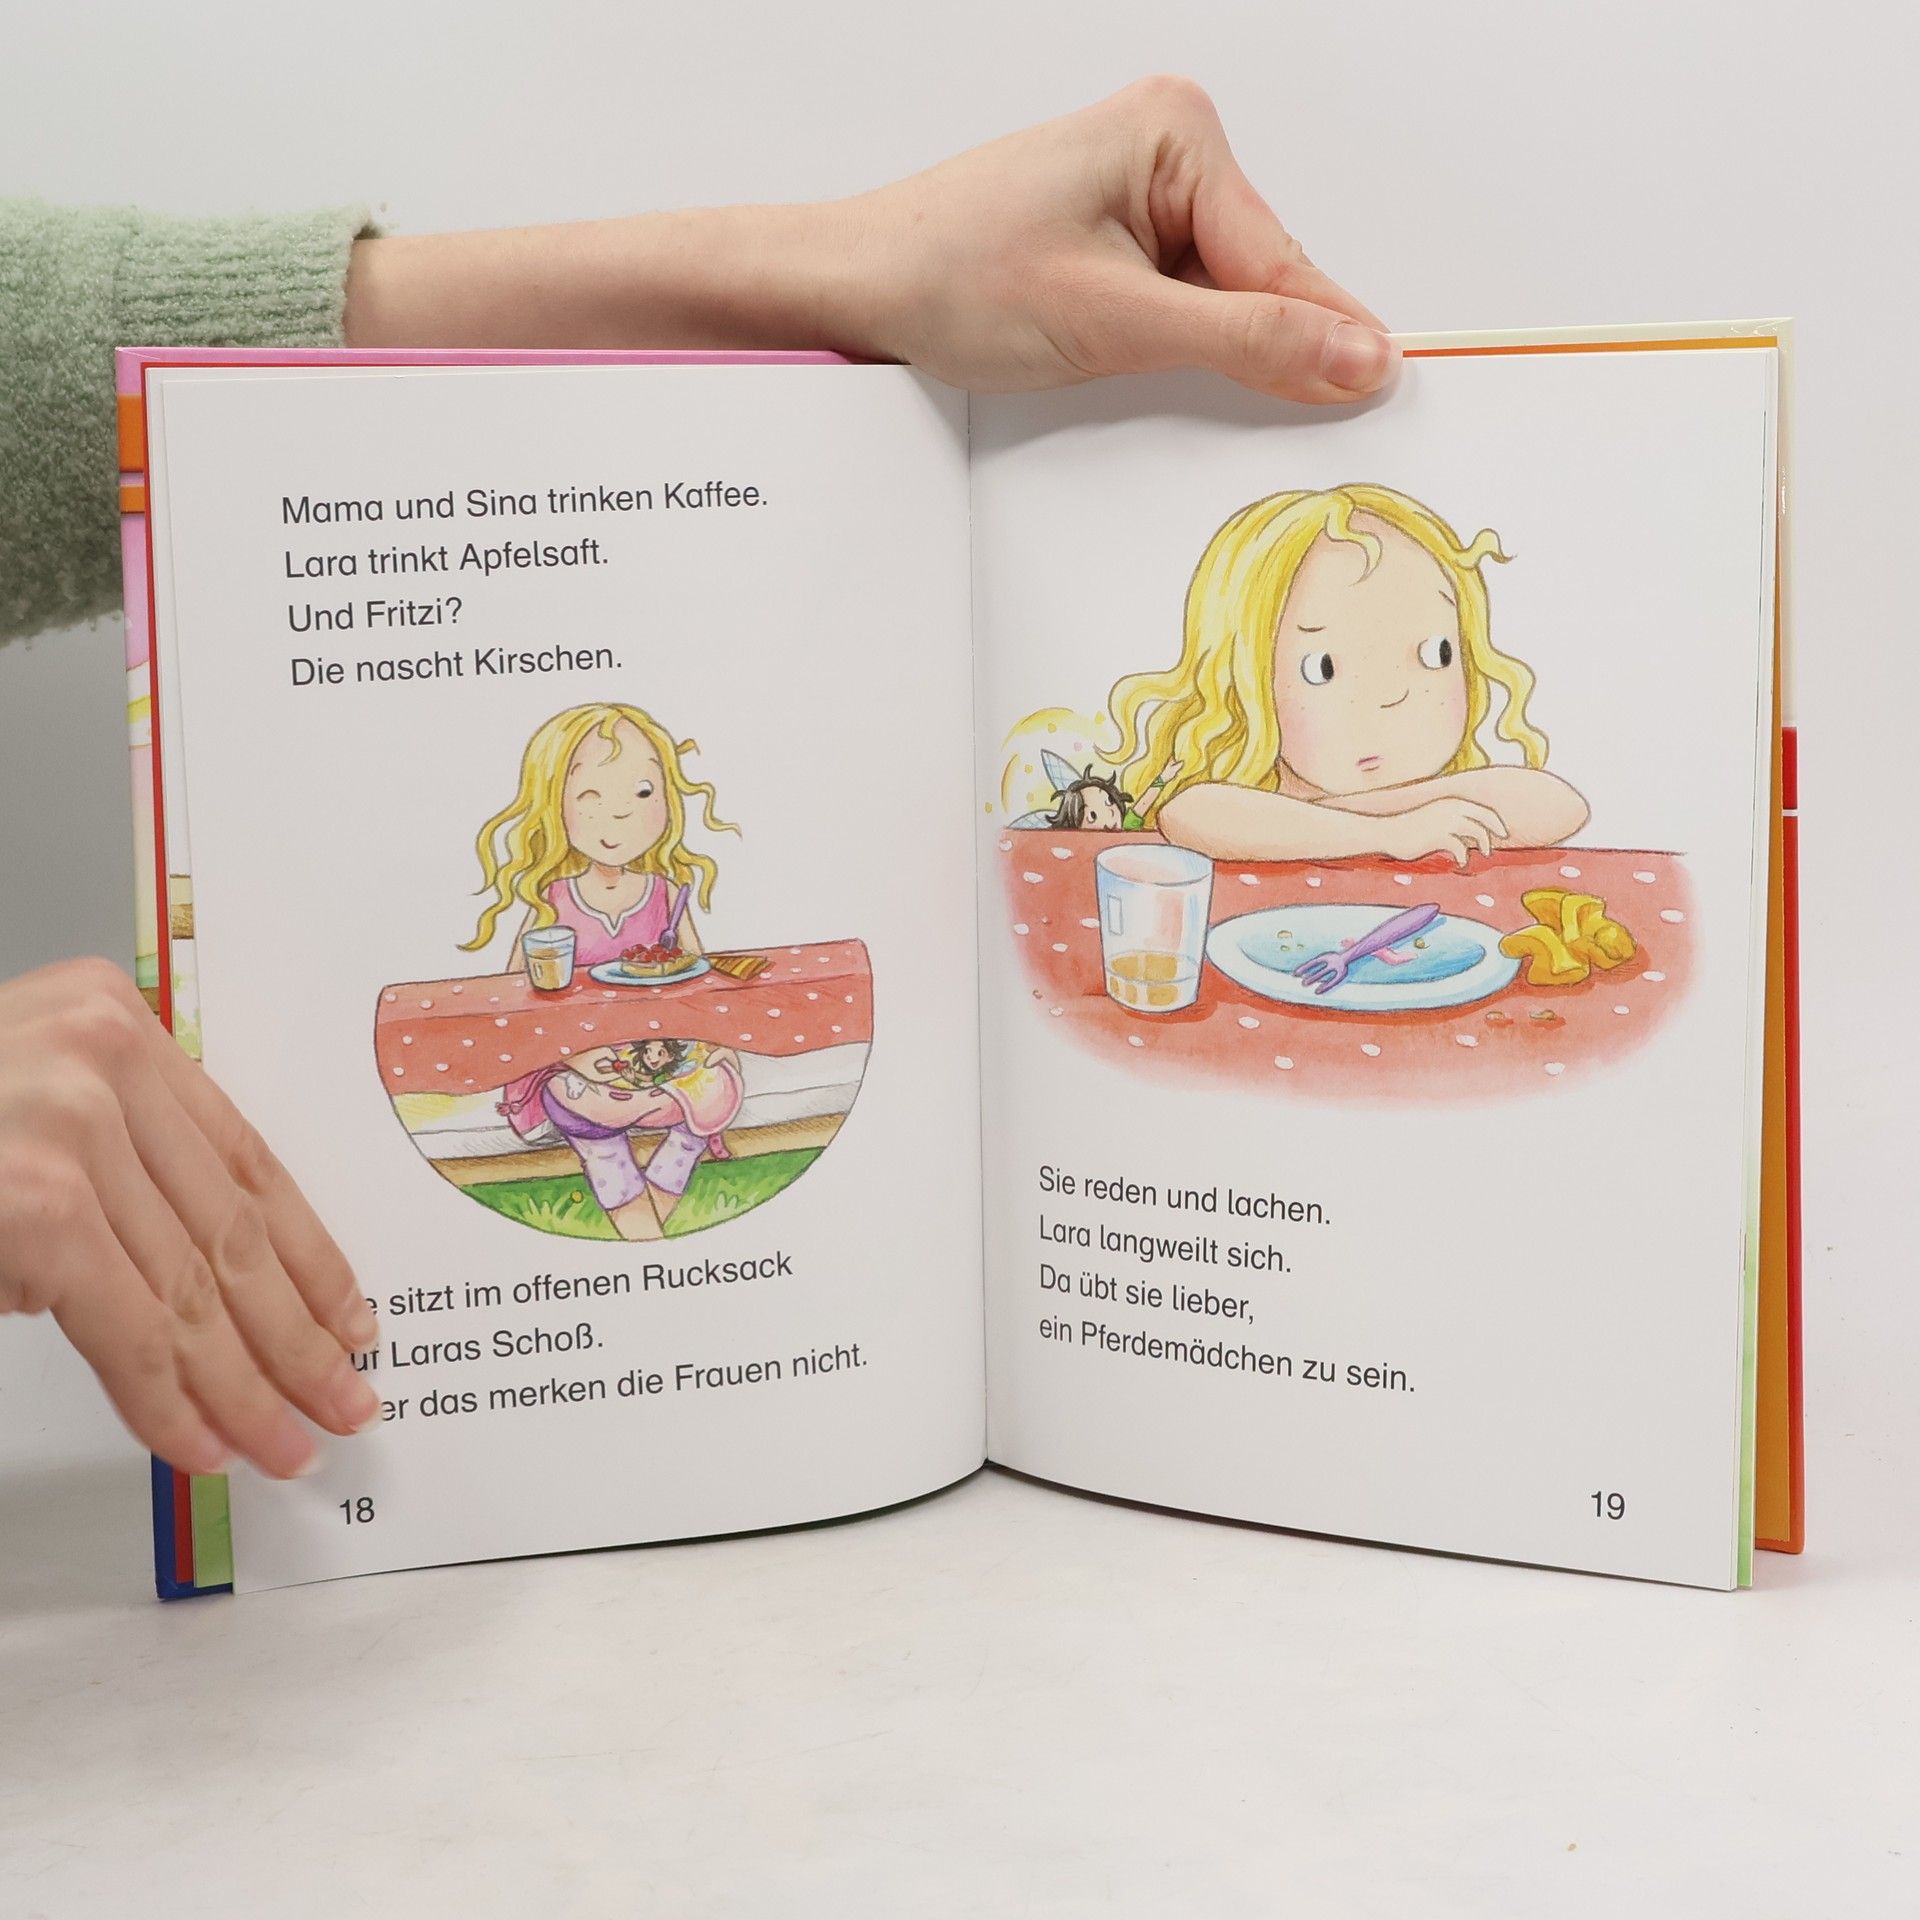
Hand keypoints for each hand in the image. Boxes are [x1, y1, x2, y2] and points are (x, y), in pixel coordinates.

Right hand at [0, 958, 379, 1477]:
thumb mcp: (29, 1117)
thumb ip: (118, 1166)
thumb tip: (223, 1287)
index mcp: (115, 1025)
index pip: (248, 1160)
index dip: (309, 1254)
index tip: (351, 1320)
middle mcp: (102, 1059)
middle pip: (232, 1229)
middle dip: (296, 1336)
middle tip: (345, 1404)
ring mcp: (67, 1127)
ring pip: (193, 1287)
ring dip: (249, 1384)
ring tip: (291, 1444)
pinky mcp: (37, 1205)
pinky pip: (130, 1326)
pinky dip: (171, 1400)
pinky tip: (206, 1446)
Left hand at [346, 77, 1393, 405]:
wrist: (848, 292)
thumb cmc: (947, 277)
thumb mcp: (1114, 323)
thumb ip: (1246, 342)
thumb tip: (1358, 355)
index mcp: (1177, 133)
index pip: (1284, 261)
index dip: (1325, 342)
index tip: (1388, 400)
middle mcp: (1164, 153)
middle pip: (1256, 283)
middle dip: (1242, 353)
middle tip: (1236, 417)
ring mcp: (1134, 198)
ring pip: (1214, 307)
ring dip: (1193, 359)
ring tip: (1127, 374)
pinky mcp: (1105, 246)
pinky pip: (1170, 313)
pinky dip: (1161, 355)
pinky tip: (1119, 372)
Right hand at [1380, 798, 1510, 867]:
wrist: (1387, 832)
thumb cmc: (1409, 828)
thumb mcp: (1433, 818)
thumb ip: (1451, 822)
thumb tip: (1469, 836)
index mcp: (1451, 802)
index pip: (1483, 810)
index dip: (1495, 822)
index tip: (1502, 833)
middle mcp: (1451, 809)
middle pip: (1484, 819)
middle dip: (1494, 832)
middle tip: (1494, 847)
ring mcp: (1445, 821)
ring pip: (1476, 832)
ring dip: (1482, 845)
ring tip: (1482, 855)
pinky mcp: (1438, 836)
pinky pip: (1460, 847)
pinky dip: (1464, 857)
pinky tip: (1461, 863)